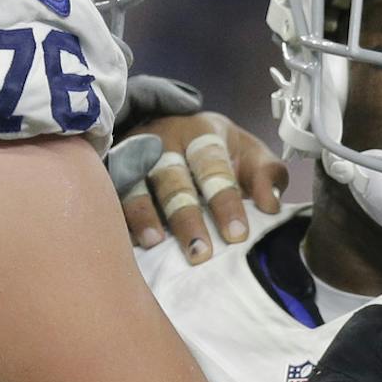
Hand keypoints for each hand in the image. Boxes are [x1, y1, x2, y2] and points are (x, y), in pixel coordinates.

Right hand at [107, 109, 289, 263]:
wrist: (173, 127)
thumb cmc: (218, 151)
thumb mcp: (249, 154)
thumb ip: (267, 176)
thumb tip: (271, 206)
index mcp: (202, 132)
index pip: (213, 166)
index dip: (225, 202)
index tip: (237, 236)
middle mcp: (164, 138)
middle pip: (173, 179)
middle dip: (186, 217)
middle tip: (200, 253)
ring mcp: (133, 154)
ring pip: (136, 184)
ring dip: (145, 215)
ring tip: (156, 244)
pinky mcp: (111, 170)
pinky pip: (111, 193)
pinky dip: (120, 217)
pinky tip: (129, 242)